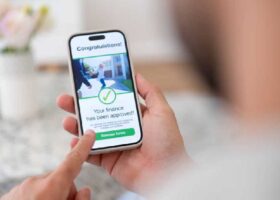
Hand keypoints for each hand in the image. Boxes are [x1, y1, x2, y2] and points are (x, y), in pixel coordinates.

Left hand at [1, 131, 94, 199]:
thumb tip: (84, 190)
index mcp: (51, 187)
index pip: (72, 161)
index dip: (83, 147)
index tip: (89, 134)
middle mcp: (35, 182)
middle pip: (61, 180)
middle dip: (66, 192)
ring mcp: (21, 188)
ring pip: (46, 188)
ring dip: (50, 198)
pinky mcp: (11, 195)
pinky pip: (31, 193)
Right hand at [56, 73, 191, 192]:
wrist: (165, 173)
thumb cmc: (166, 141)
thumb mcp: (161, 111)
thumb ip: (150, 92)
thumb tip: (137, 75)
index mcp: (133, 116)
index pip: (112, 100)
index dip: (98, 92)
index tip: (85, 83)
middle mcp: (121, 128)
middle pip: (97, 114)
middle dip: (80, 106)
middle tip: (66, 99)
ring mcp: (113, 143)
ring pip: (90, 132)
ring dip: (76, 126)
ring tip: (67, 120)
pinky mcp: (108, 160)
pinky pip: (90, 153)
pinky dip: (80, 148)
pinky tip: (74, 141)